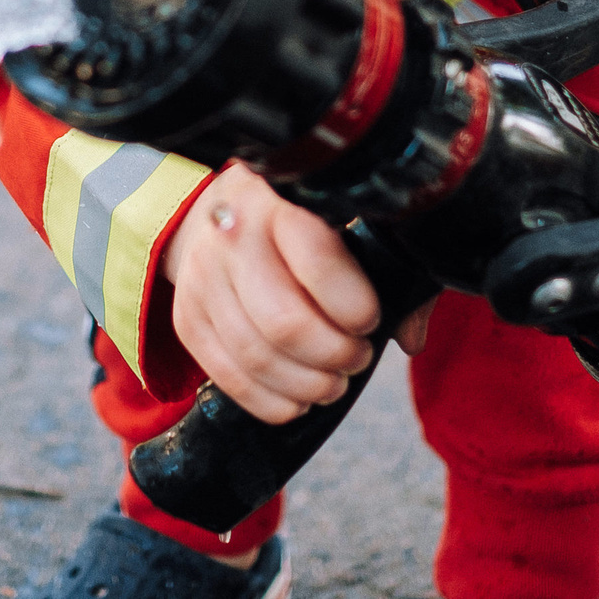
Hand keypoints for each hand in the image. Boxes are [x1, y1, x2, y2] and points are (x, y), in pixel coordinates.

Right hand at [161, 163, 378, 423]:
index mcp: (281, 198)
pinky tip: (299, 399)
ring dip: (306, 384)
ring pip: (255, 356)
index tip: (370, 320)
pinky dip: (270, 401)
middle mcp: (233, 233)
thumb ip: (388, 267)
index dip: (354, 306)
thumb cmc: (303, 218)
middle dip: (333, 355)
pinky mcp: (187, 316)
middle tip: (357, 358)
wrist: (225, 207)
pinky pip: (227, 375)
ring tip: (333, 383)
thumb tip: (411, 336)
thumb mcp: (346, 218)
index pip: (318, 260)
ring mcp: (202, 276)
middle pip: (284, 322)